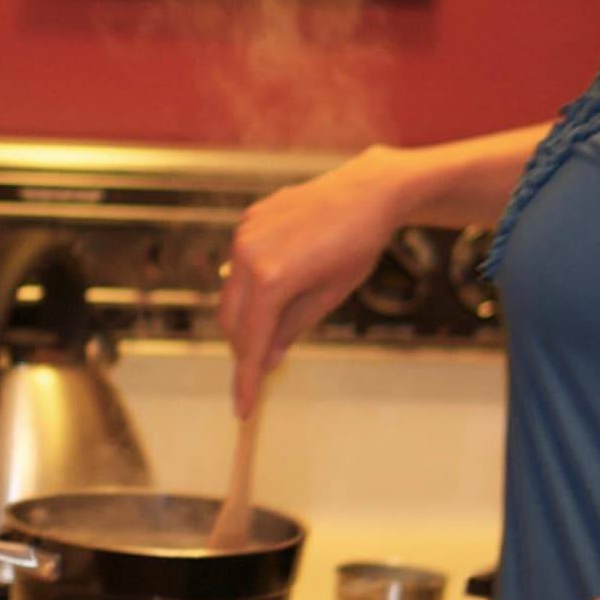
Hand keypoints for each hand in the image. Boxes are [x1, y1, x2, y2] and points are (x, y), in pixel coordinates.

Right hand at [217, 147, 408, 415]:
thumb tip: (264, 359)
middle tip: (264, 368)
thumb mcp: (329, 296)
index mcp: (271, 278)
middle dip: (244, 348)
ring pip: (230, 292)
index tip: (243, 409)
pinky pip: (240, 264)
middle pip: (231, 319)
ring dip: (246, 316)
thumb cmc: (358, 245)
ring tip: (280, 321)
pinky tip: (283, 279)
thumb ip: (292, 329)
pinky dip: (252, 284)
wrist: (368, 190)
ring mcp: (244, 233)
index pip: (250, 341)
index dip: (246, 379)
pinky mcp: (248, 220)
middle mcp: (248, 253)